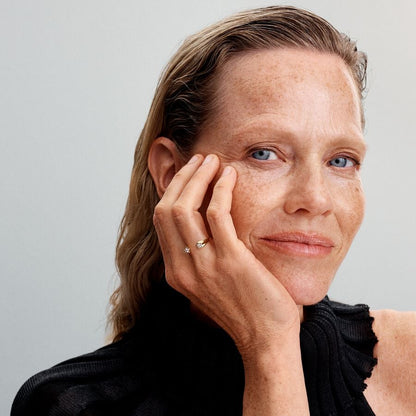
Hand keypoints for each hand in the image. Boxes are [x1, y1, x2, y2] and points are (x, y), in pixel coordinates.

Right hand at [153, 153, 300, 356]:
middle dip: (181, 178)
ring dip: (198, 177)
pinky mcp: (231, 261)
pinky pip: (217, 213)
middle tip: (200, 160)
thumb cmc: (245, 309)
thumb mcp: (211, 283)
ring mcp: (204, 265)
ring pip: (185, 207)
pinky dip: (221, 188)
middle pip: (167, 210)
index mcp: (177, 273)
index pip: (161, 221)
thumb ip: (200, 256)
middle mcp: (183, 268)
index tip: (188, 173)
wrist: (266, 340)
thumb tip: (204, 223)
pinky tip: (230, 176)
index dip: (172, 191)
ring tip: (213, 161)